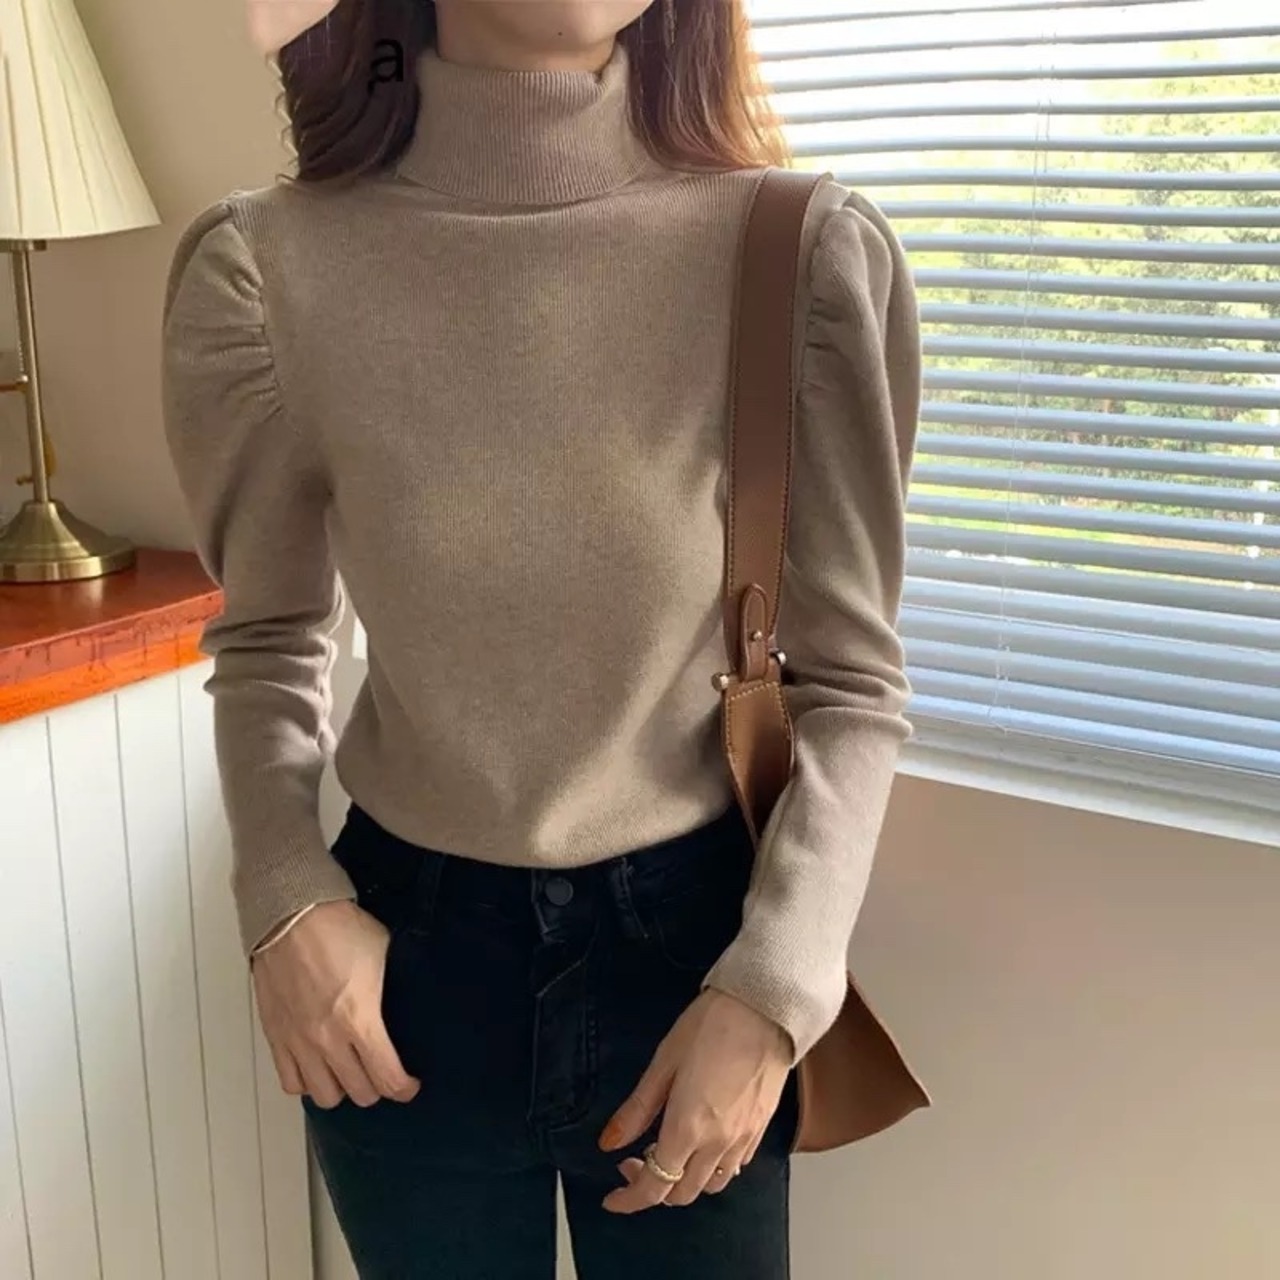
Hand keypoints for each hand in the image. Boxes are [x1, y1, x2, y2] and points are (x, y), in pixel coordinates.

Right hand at [251, 900, 420, 1109]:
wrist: (293, 915)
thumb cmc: (338, 929)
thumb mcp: (383, 954)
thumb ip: (391, 986)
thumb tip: (404, 996)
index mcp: (360, 1019)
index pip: (387, 1077)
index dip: (404, 1088)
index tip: (410, 1085)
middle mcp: (329, 1039)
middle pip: (359, 1092)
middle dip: (377, 1088)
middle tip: (382, 1074)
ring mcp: (299, 1041)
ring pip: (324, 1096)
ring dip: (342, 1090)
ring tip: (350, 1074)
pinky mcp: (277, 1036)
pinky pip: (290, 1082)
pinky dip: (307, 1083)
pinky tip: (319, 1069)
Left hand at [598, 989, 791, 1212]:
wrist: (765, 1007)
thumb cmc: (711, 1025)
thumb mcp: (664, 1062)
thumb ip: (637, 1109)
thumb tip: (609, 1142)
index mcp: (688, 1128)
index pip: (654, 1187)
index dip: (629, 1199)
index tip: (612, 1197)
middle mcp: (717, 1143)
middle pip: (682, 1193)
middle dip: (653, 1188)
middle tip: (635, 1159)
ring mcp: (743, 1138)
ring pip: (711, 1185)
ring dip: (685, 1182)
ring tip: (670, 1150)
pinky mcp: (761, 1128)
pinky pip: (735, 1167)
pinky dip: (713, 1168)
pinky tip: (703, 1143)